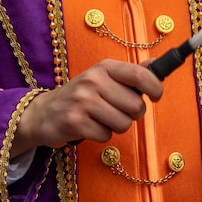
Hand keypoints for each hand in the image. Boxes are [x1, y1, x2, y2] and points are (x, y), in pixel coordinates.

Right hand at [11, 59, 162, 156]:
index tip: (155, 96)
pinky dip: (102, 135)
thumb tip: (156, 65)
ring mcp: (82, 101)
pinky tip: (90, 127)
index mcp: (104, 67)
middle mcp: (93, 80)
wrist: (44, 113)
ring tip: (102, 119)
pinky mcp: (75, 122)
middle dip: (133, 114)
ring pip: (123, 123)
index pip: (140, 74)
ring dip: (117, 126)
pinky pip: (106, 136)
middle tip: (118, 111)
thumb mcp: (104, 77)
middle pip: (135, 105)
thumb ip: (131, 73)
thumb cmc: (83, 95)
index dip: (155, 87)